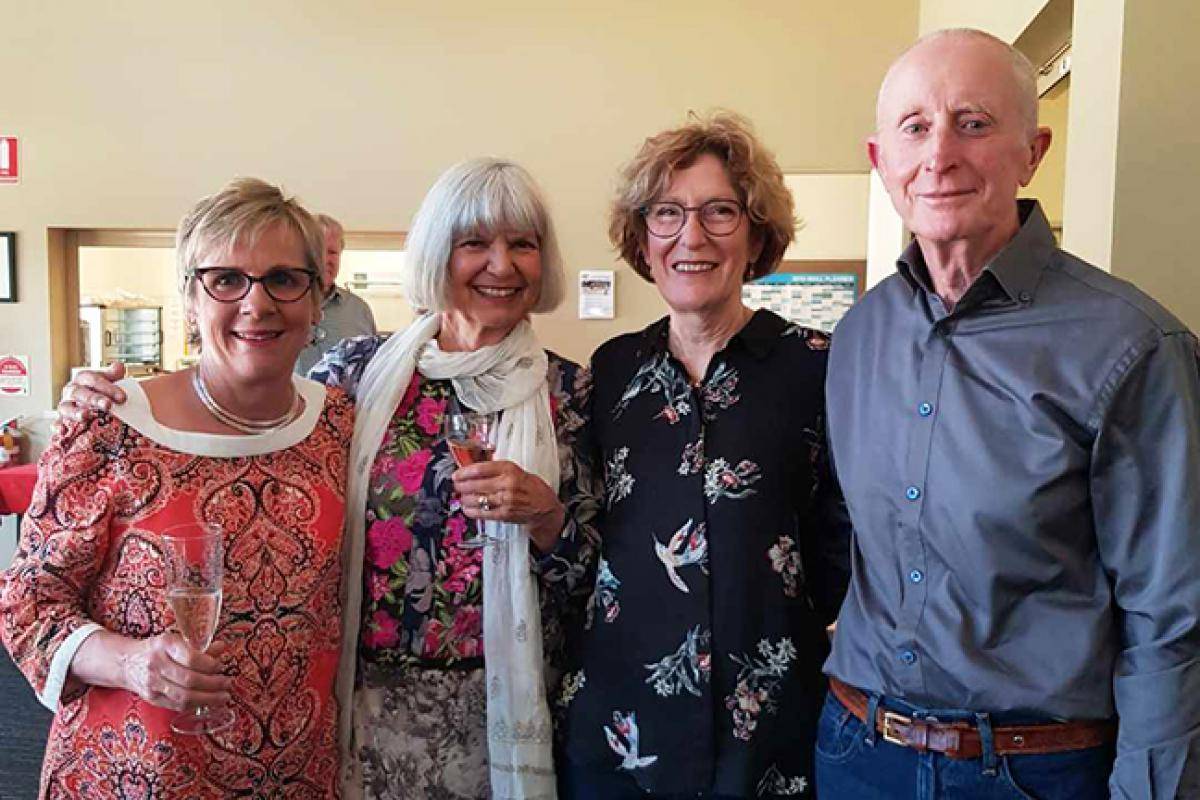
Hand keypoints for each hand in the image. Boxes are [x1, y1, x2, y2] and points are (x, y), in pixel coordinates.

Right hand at [57, 362, 126, 422]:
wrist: (90, 405)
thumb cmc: (101, 392)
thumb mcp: (108, 381)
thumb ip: (114, 375)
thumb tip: (118, 367)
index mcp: (83, 379)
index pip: (94, 380)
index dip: (108, 388)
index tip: (122, 397)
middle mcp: (72, 391)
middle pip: (81, 393)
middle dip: (94, 399)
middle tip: (107, 405)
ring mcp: (65, 405)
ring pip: (67, 407)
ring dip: (76, 412)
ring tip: (86, 416)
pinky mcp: (61, 420)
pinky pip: (58, 423)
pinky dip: (59, 426)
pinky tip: (62, 431)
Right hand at [118, 633, 232, 711]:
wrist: (126, 662)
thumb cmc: (157, 649)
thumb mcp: (176, 641)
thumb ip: (199, 646)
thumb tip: (222, 647)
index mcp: (165, 645)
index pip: (191, 658)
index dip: (209, 665)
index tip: (221, 667)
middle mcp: (156, 664)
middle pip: (189, 679)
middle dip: (213, 684)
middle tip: (228, 683)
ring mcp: (152, 683)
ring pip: (184, 696)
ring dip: (208, 698)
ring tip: (223, 696)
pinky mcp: (152, 698)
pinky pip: (177, 705)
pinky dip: (195, 705)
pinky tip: (208, 702)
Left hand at [452, 460, 565, 552]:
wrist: (544, 506)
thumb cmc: (531, 487)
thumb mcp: (517, 470)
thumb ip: (497, 469)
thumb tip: (475, 468)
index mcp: (510, 470)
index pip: (481, 469)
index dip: (465, 472)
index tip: (457, 474)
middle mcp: (507, 484)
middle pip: (476, 484)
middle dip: (461, 485)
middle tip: (456, 485)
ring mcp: (505, 500)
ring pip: (476, 499)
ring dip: (464, 498)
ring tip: (461, 496)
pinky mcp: (504, 514)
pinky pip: (482, 513)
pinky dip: (471, 511)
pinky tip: (466, 508)